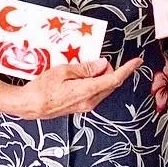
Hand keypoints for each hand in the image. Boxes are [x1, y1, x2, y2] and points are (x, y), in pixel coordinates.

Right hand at [13, 58, 143, 120]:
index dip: (127, 69)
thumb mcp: (63, 71)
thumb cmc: (42, 88)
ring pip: (103, 88)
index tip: (137, 61)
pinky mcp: (80, 107)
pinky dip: (95, 83)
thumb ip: (85, 68)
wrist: (30, 105)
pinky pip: (95, 93)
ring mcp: (85, 106)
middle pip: (110, 83)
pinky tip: (82, 77)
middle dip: (110, 70)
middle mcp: (90, 101)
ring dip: (102, 77)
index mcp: (87, 90)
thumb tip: (102, 64)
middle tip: (97, 60)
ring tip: (85, 68)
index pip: (114, 79)